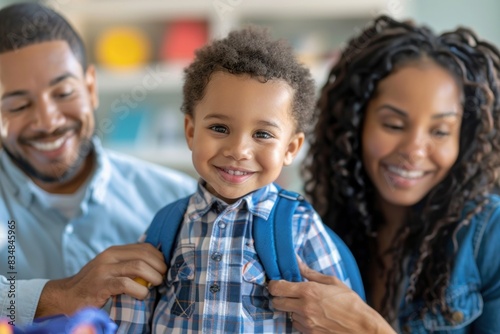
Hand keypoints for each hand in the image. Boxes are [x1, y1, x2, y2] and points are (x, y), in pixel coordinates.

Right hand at [35, 243, 166, 317]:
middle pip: (144, 255)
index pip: (144, 247)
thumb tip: (156, 265)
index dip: (159, 257)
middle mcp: (109, 256)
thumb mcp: (111, 268)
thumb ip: (127, 264)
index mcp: (114, 251)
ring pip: (138, 267)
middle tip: (162, 279)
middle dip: (159, 267)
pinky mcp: (101, 285)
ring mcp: (104, 270)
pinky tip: (142, 294)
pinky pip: (126, 284)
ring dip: (153, 277)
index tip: (164, 269)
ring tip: (155, 286)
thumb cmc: (93, 285)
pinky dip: (140, 290)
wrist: (66, 297)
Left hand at [268, 261, 394, 333]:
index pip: (277, 288)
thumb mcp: (332, 282)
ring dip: (291, 309)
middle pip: (275, 302)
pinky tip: (312, 315)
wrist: (362, 327)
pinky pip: (296, 325)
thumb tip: (296, 260)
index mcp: (308, 291)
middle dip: (279, 297)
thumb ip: (310, 272)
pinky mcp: (308, 333)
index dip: (273, 284)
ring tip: (306, 305)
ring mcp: (305, 322)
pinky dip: (300, 319)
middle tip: (288, 293)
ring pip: (286, 314)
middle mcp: (303, 307)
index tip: (277, 283)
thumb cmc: (350, 302)